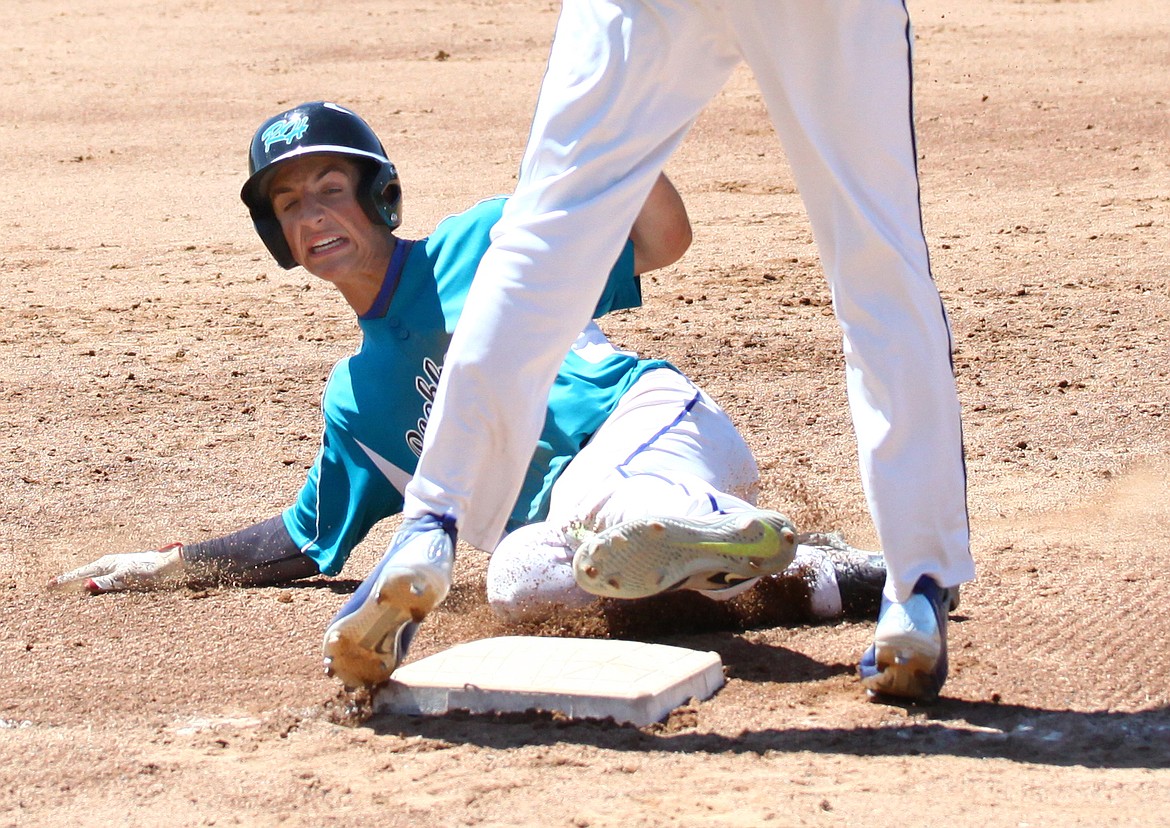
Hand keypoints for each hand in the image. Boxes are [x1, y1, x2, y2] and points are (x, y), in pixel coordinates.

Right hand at [47, 543, 185, 593]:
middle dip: (69, 580)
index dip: (64, 580)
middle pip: (84, 574)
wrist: (170, 565)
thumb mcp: (125, 577)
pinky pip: (103, 580)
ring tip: (68, 588)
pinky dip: (93, 584)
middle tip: (52, 587)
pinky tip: (93, 588)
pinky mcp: (125, 574)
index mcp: (105, 564)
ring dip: (80, 582)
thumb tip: (85, 587)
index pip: (79, 574)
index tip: (48, 585)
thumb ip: (105, 583)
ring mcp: (117, 568)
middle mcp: (109, 564)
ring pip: (93, 576)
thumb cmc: (148, 570)